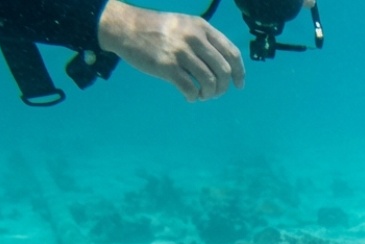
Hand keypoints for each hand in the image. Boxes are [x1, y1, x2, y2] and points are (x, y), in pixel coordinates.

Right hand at [98, 0, 245, 101]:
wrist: (125, 27)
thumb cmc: (157, 29)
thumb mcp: (185, 25)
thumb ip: (204, 40)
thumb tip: (224, 67)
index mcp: (202, 28)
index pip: (231, 53)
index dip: (239, 72)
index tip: (239, 85)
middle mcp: (194, 38)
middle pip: (223, 71)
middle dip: (223, 87)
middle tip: (215, 93)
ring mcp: (181, 52)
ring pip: (209, 82)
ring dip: (208, 94)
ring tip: (201, 95)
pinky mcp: (167, 66)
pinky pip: (190, 89)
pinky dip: (193, 97)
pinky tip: (189, 97)